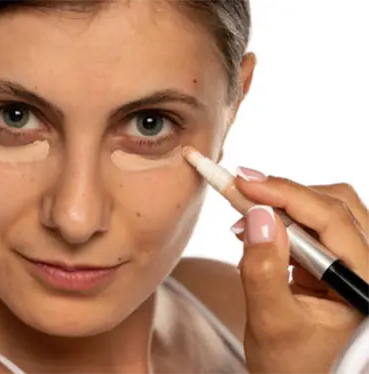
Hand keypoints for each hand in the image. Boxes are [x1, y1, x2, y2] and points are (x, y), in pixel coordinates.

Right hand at [230, 167, 368, 373]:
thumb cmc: (293, 366)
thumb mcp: (272, 322)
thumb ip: (263, 270)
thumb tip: (256, 216)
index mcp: (367, 283)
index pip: (332, 219)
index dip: (285, 193)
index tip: (242, 182)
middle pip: (334, 204)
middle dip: (283, 193)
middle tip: (239, 188)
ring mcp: (354, 262)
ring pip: (325, 208)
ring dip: (283, 205)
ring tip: (245, 217)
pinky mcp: (335, 262)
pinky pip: (313, 225)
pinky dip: (282, 220)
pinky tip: (257, 232)